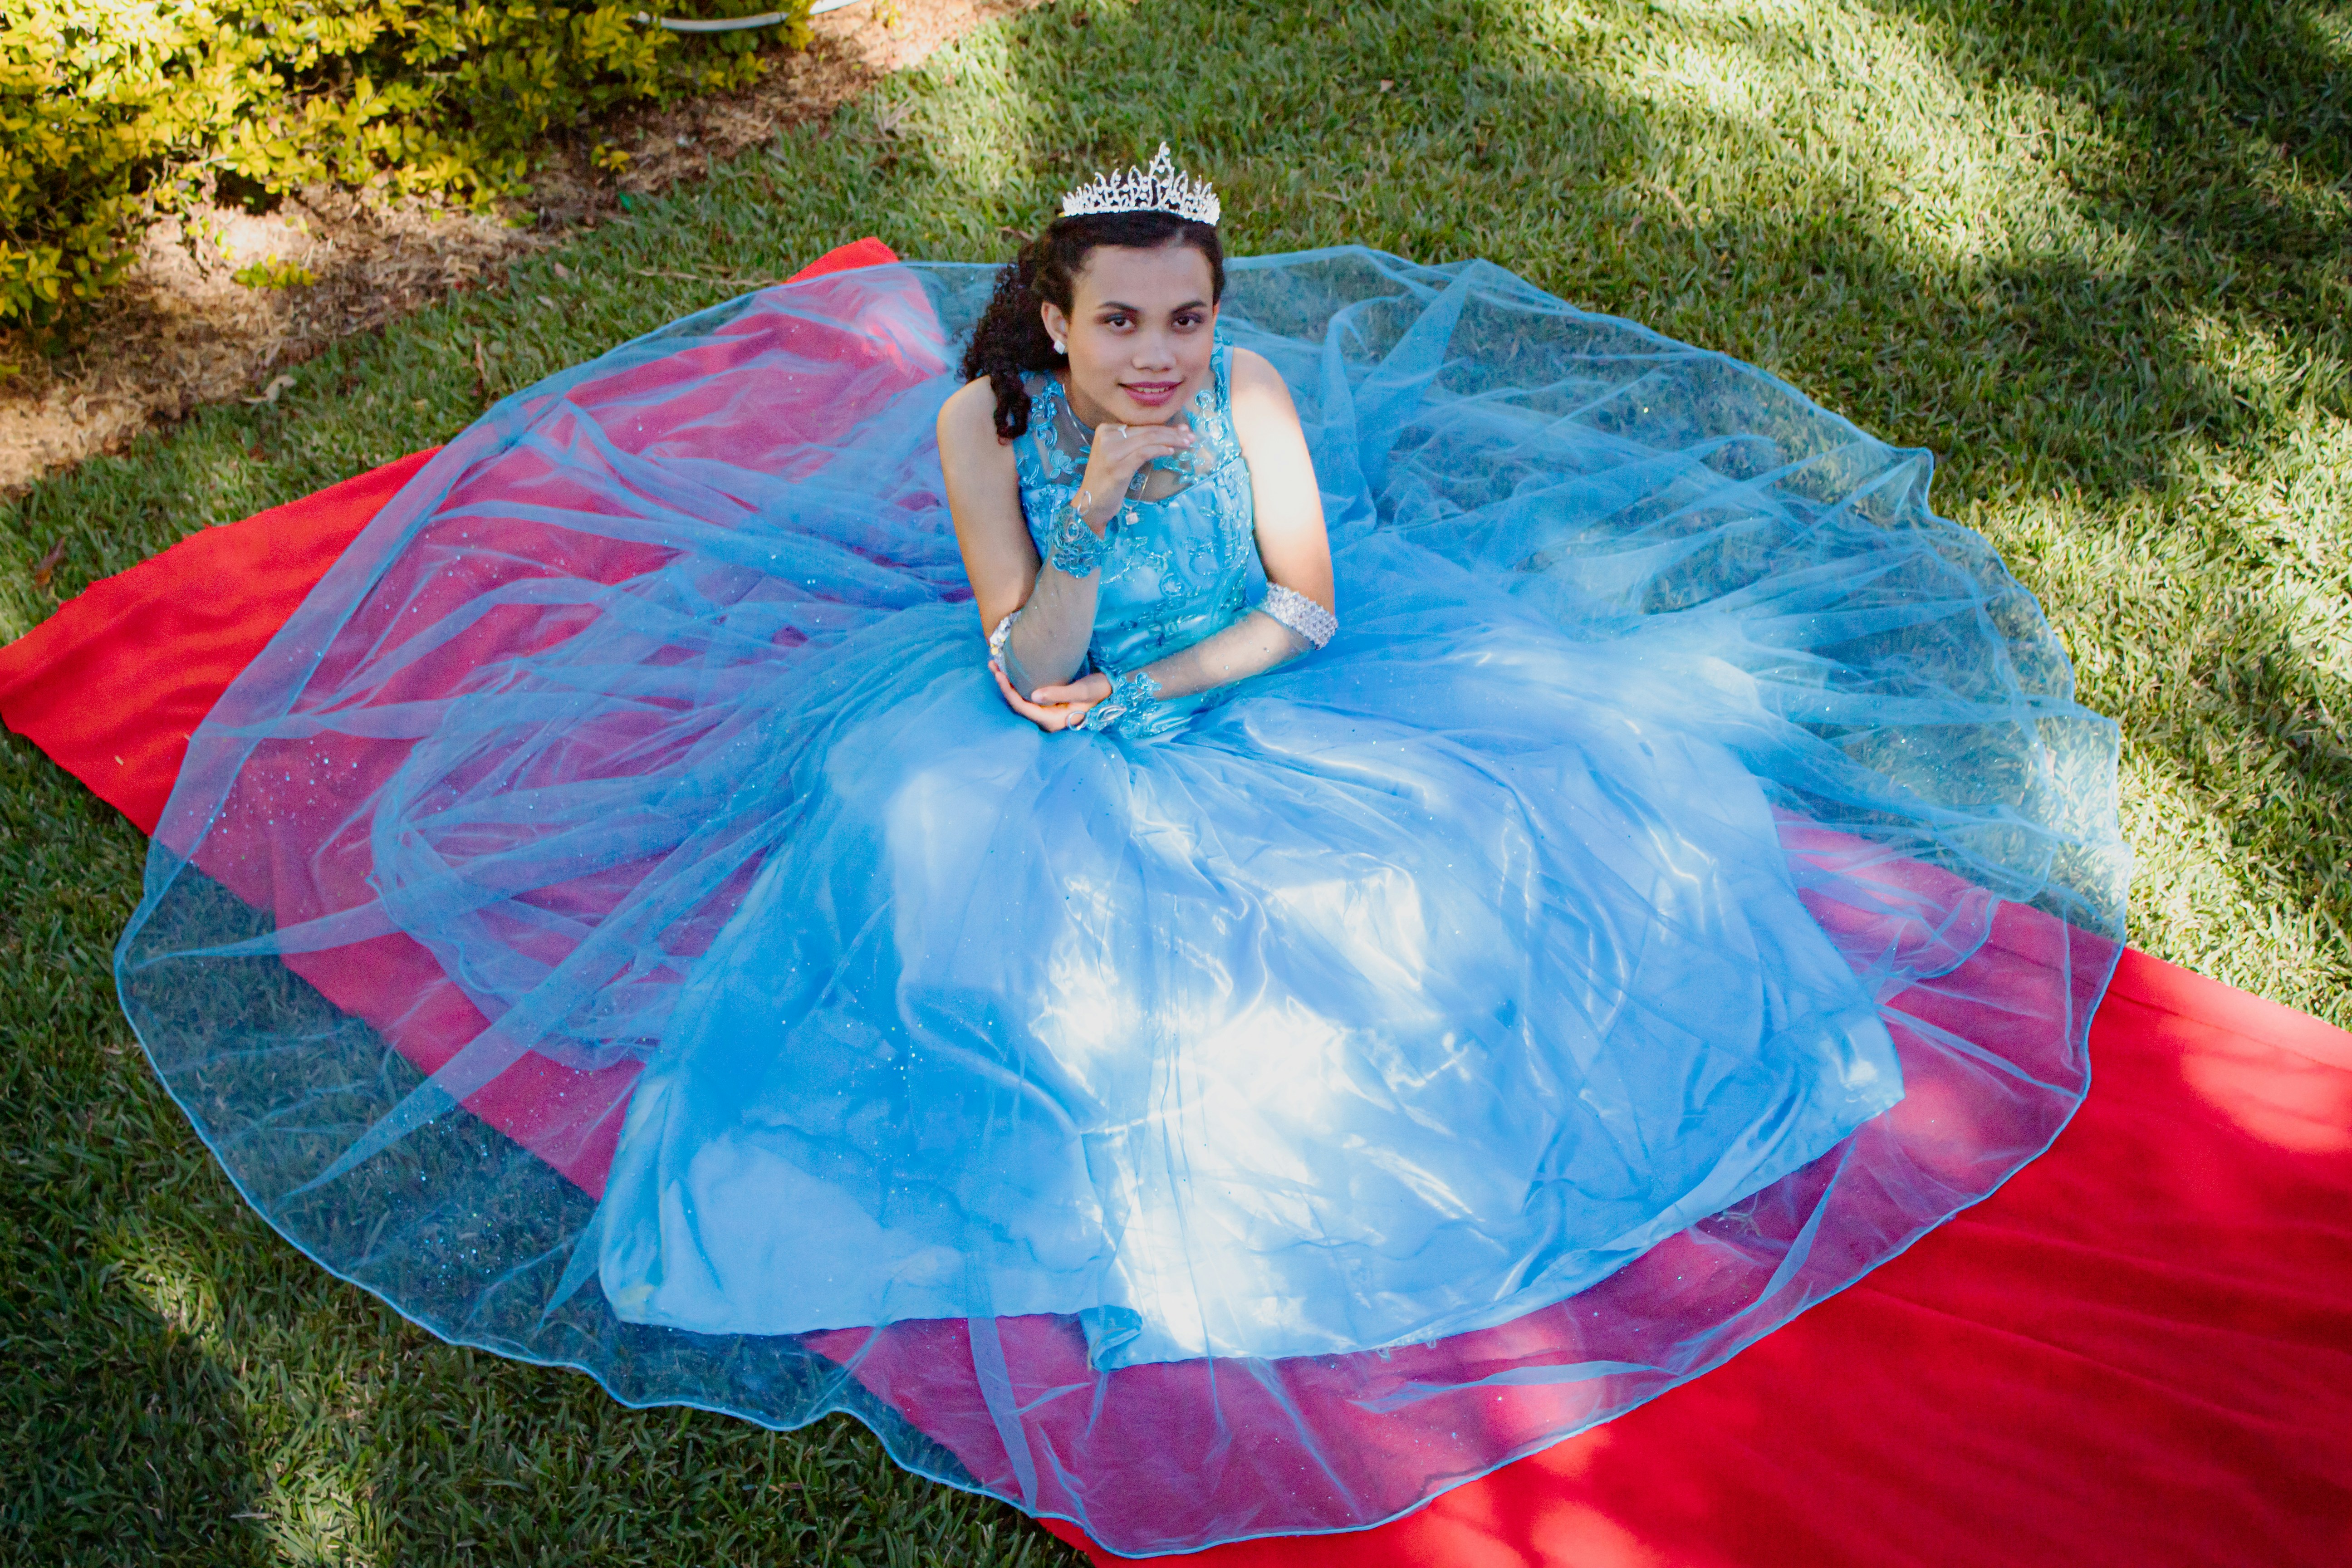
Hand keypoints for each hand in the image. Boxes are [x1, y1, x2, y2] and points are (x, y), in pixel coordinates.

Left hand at [991, 660, 1110, 731]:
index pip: (1024, 708)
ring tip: (996, 666)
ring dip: (1009, 684)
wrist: (1112, 689)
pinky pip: (1028, 696)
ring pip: (1022, 700)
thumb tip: (1033, 696)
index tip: (999, 674)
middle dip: (1004, 685)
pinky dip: (1018, 684)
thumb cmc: (1099, 690)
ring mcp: (1048, 712)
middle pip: (1019, 705)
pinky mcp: (1049, 705)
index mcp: (1054, 720)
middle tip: (992, 664)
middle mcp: (1048, 719)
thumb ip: (1057, 693)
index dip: (1009, 692)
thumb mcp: (1080, 690)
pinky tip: (1011, 672)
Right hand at [1073, 416, 1196, 528]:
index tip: (1183, 431)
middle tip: (1190, 436)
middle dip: (1172, 433)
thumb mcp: (1118, 456)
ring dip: (1171, 441)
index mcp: (1106, 430)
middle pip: (1147, 431)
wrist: (1090, 504)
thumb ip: (1134, 443)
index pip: (1141, 426)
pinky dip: (1160, 450)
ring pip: (1148, 439)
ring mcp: (1111, 452)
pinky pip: (1144, 453)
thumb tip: (1165, 434)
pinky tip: (1171, 451)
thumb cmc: (1107, 481)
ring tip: (1187, 444)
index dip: (1165, 427)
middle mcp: (1107, 437)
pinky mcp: (1118, 468)